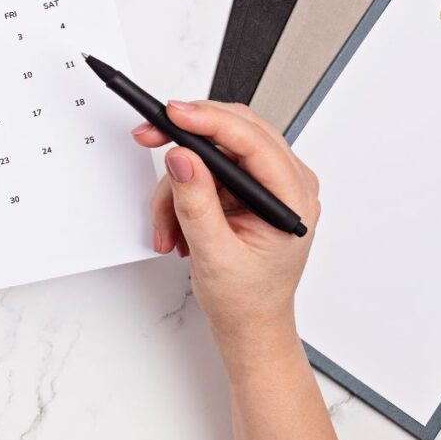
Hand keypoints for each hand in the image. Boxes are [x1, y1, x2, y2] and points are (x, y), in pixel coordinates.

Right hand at [134, 102, 338, 439]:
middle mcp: (285, 183)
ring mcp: (265, 184)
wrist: (249, 326)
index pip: (252, 140)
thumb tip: (182, 157)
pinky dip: (182, 193)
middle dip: (185, 141)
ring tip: (168, 229)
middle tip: (148, 139)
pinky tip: (178, 227)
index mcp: (292, 198)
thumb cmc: (246, 300)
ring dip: (177, 186)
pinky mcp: (244, 188)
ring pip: (211, 152)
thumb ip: (196, 202)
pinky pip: (205, 170)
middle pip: (233, 132)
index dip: (210, 120)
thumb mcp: (215, 254)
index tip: (174, 113)